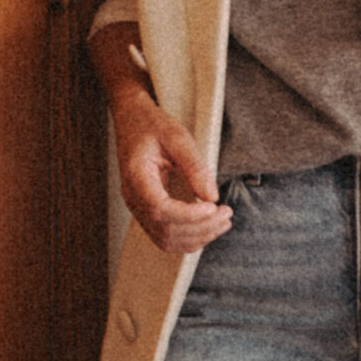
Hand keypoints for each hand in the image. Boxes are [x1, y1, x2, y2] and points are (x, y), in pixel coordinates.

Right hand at [113, 92, 231, 256]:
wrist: (133, 121)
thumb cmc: (152, 125)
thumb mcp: (177, 136)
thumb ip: (195, 166)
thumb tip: (212, 196)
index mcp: (136, 177)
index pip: (160, 209)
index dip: (189, 215)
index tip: (213, 207)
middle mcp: (133, 198)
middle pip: (166, 229)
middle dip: (201, 227)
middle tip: (227, 213)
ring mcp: (138, 208)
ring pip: (167, 239)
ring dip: (198, 236)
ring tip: (223, 222)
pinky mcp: (147, 212)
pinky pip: (166, 237)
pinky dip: (189, 238)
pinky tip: (208, 227)